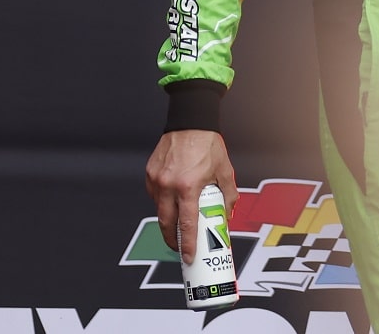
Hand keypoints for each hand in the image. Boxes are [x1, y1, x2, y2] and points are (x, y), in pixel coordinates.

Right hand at [144, 129, 236, 263]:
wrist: (190, 122)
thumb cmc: (208, 145)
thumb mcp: (224, 171)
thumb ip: (228, 195)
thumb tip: (227, 215)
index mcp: (188, 186)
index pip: (186, 224)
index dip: (187, 244)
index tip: (188, 257)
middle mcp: (168, 185)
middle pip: (166, 224)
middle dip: (173, 240)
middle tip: (180, 248)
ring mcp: (156, 180)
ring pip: (159, 210)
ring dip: (168, 220)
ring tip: (179, 226)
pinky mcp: (150, 174)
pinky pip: (155, 195)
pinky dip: (163, 202)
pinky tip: (173, 201)